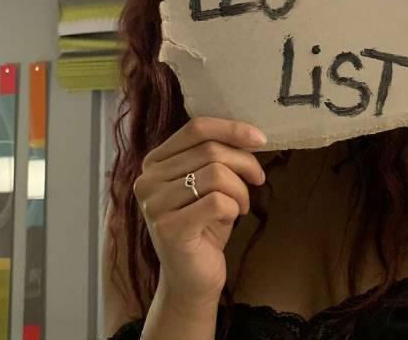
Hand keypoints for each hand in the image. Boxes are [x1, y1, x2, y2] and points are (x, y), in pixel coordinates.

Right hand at [133, 117, 266, 306]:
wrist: (191, 279)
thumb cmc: (204, 225)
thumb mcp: (209, 182)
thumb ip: (216, 155)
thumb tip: (250, 134)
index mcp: (155, 162)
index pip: (196, 128)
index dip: (232, 128)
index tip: (260, 138)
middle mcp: (147, 180)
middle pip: (210, 150)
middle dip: (244, 163)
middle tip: (257, 179)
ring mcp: (154, 205)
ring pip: (216, 173)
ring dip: (240, 189)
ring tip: (240, 205)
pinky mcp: (169, 229)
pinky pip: (217, 201)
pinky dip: (234, 207)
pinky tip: (230, 219)